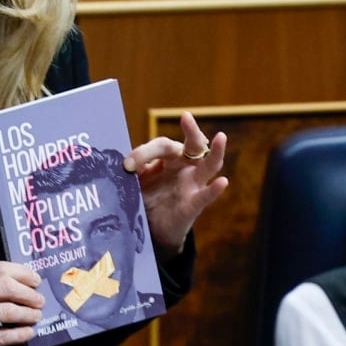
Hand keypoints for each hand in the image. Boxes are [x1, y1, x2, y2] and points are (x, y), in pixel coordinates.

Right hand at [0, 261, 45, 345]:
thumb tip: (19, 281)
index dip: (22, 273)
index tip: (35, 279)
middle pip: (6, 287)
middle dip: (29, 293)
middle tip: (39, 299)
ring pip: (8, 311)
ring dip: (28, 313)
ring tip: (36, 315)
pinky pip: (3, 336)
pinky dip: (20, 333)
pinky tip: (28, 331)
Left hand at [123, 111, 228, 259]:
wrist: (153, 228)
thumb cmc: (148, 197)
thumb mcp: (136, 181)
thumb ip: (132, 170)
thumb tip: (122, 164)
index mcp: (170, 157)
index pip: (160, 145)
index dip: (143, 153)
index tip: (127, 165)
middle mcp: (185, 166)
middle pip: (193, 144)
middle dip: (191, 130)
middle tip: (186, 117)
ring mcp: (193, 184)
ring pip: (209, 165)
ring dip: (216, 151)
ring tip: (221, 137)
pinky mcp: (194, 204)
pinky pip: (206, 195)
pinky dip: (215, 189)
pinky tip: (223, 182)